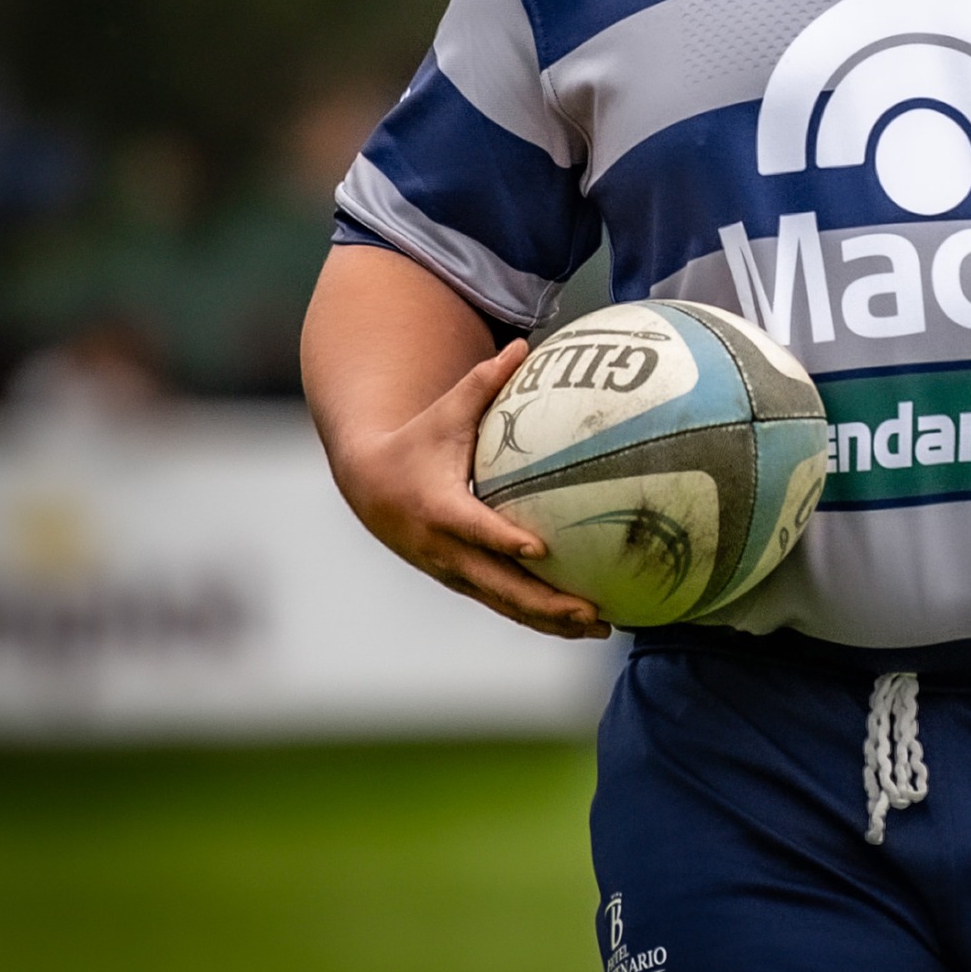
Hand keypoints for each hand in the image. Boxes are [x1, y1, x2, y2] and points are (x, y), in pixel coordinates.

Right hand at [332, 337, 608, 639]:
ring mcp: (452, 572)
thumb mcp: (446, 411)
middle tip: (591, 610)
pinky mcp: (461, 581)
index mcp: (438, 508)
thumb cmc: (418, 440)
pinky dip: (539, 617)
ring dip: (551, 620)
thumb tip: (523, 343)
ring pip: (505, 604)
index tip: (539, 550)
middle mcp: (444, 550)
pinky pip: (503, 604)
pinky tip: (581, 622)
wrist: (369, 486)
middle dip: (544, 602)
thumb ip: (484, 380)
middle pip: (498, 585)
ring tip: (601, 627)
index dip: (504, 541)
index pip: (474, 529)